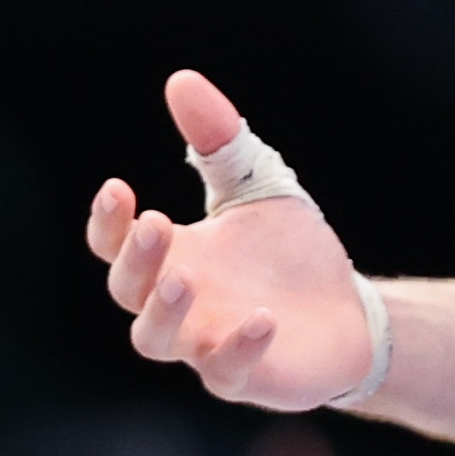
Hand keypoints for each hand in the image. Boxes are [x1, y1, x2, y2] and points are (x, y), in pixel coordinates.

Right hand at [86, 70, 375, 410]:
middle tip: (155, 224)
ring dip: (163, 312)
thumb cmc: (288, 253)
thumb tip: (181, 80)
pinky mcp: (246, 375)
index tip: (118, 189)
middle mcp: (176, 304)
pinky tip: (263, 318)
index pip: (113, 246)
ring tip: (184, 281)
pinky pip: (227, 371)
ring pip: (156, 340)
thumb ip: (218, 140)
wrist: (347, 312)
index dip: (107, 223)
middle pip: (128, 292)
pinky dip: (239, 347)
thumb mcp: (256, 186)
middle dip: (135, 261)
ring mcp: (205, 343)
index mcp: (170, 258)